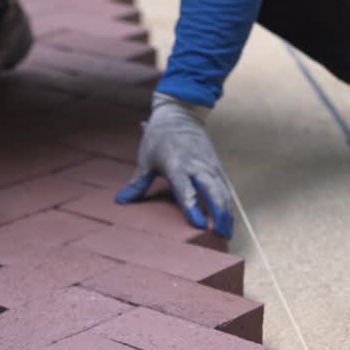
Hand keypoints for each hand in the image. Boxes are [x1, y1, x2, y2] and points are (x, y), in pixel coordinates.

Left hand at [116, 93, 234, 238]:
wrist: (180, 113)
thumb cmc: (159, 136)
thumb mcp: (145, 159)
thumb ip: (137, 183)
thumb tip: (121, 201)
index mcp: (177, 164)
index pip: (186, 190)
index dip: (192, 208)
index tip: (198, 225)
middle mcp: (197, 166)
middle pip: (213, 192)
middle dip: (219, 214)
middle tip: (221, 236)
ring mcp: (210, 166)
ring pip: (223, 191)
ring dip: (227, 212)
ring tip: (227, 234)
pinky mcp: (216, 166)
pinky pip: (225, 187)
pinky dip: (228, 204)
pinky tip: (229, 219)